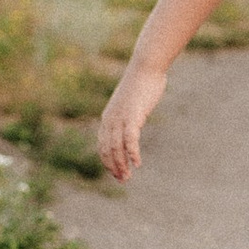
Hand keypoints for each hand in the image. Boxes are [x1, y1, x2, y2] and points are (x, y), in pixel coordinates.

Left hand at [98, 59, 165, 182]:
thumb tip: (133, 123)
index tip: (116, 173)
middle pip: (108, 150)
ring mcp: (120, 118)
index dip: (108, 161)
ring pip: (116, 147)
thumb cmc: (141, 84)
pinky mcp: (132, 116)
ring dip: (121, 164)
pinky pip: (130, 139)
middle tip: (123, 180)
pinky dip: (132, 153)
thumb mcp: (130, 103)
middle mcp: (110, 120)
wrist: (145, 68)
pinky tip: (138, 162)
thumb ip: (129, 115)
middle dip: (114, 167)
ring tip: (127, 176)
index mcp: (108, 118)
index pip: (103, 146)